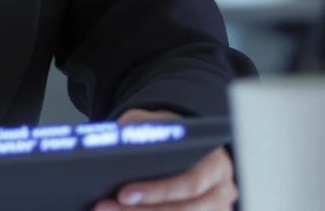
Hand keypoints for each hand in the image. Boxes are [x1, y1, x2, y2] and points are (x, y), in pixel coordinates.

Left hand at [92, 109, 236, 209]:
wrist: (194, 150)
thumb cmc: (178, 138)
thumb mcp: (164, 123)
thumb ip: (143, 125)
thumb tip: (120, 136)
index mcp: (216, 165)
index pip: (191, 183)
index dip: (158, 192)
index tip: (123, 194)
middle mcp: (220, 195)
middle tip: (105, 207)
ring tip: (106, 210)